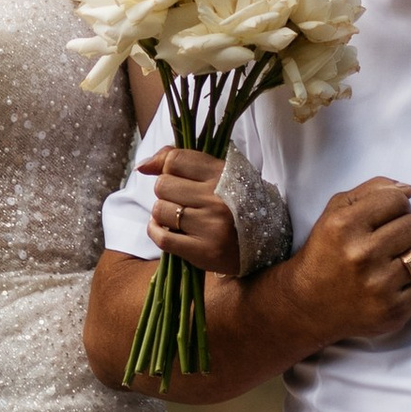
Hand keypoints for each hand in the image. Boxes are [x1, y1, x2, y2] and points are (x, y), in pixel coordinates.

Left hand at [138, 145, 241, 276]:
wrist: (267, 241)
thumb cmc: (238, 204)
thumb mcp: (221, 174)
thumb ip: (185, 162)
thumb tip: (143, 166)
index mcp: (223, 174)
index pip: (175, 160)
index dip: (163, 166)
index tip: (165, 174)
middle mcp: (217, 198)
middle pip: (163, 185)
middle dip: (165, 192)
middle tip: (180, 200)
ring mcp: (211, 226)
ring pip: (160, 210)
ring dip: (163, 214)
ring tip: (178, 217)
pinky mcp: (204, 252)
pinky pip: (162, 238)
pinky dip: (156, 232)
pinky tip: (165, 229)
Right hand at [288, 177, 410, 341]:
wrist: (306, 306)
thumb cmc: (324, 255)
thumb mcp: (334, 214)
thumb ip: (370, 192)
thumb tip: (408, 190)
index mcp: (344, 226)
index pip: (397, 200)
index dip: (395, 207)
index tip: (385, 219)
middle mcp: (362, 254)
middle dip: (407, 231)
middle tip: (390, 243)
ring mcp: (378, 286)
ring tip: (397, 262)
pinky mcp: (392, 311)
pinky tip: (396, 284)